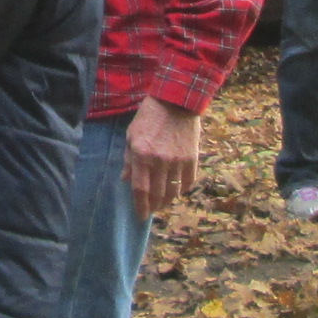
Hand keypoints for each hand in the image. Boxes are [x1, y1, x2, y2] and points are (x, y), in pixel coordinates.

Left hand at [126, 95, 203, 217]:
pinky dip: (182, 190)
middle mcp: (160, 162)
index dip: (140, 206)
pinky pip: (188, 182)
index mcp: (142, 155)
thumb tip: (125, 180)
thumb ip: (129, 159)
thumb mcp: (131, 135)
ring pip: (173, 192)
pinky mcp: (192, 158)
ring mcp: (178, 161)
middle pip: (157, 195)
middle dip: (153, 207)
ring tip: (162, 203)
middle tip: (151, 210)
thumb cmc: (149, 117)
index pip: (140, 190)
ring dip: (167, 201)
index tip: (140, 216)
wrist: (176, 101)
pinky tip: (177, 190)